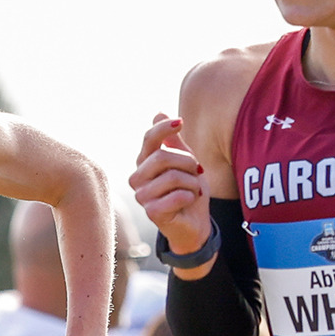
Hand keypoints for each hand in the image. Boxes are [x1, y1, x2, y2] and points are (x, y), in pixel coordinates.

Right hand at [129, 114, 213, 271]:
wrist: (194, 224)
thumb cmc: (188, 191)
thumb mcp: (184, 162)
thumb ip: (173, 142)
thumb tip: (158, 112)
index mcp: (143, 163)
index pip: (149, 139)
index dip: (163, 128)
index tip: (181, 122)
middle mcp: (137, 178)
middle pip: (162, 157)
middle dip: (187, 162)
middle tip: (197, 171)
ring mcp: (142, 196)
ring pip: (172, 177)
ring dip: (192, 182)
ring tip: (193, 190)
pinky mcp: (152, 212)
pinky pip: (177, 196)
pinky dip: (190, 197)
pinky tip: (189, 201)